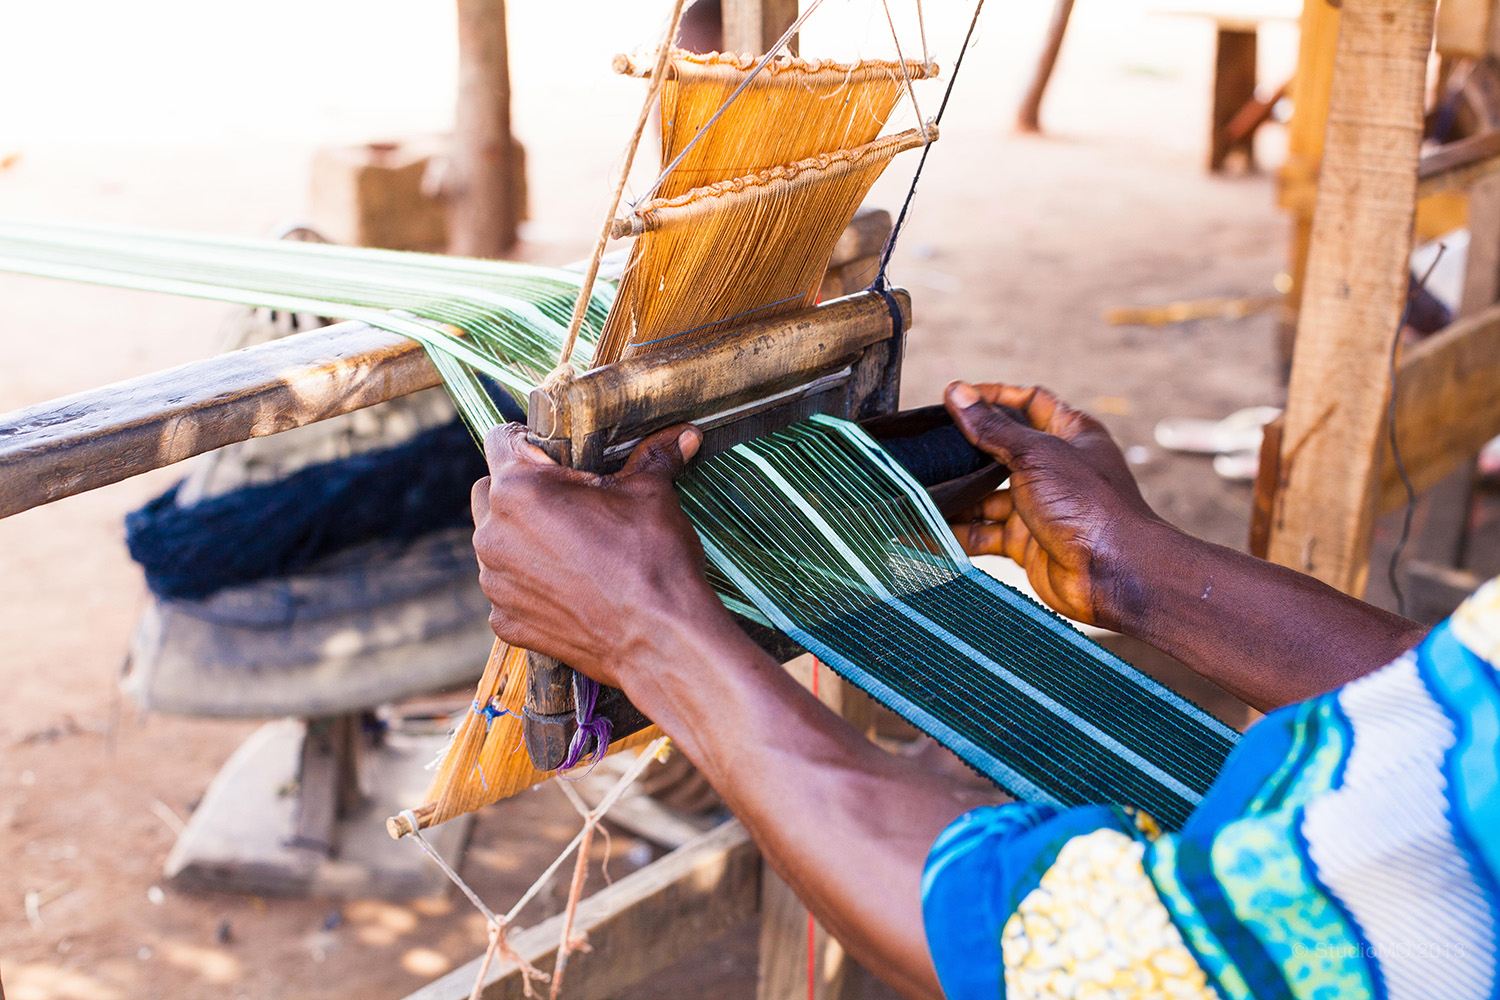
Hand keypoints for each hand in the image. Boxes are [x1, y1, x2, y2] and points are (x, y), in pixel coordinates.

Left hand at [471, 422, 720, 685]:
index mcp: (519, 490)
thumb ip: (654, 457)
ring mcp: (495, 582)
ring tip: (574, 549)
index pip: (499, 440)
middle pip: (490, 493)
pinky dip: (531, 584)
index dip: (526, 440)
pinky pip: (508, 589)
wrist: (660, 641)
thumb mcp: (653, 494)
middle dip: (521, 491)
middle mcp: (493, 534)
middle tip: (568, 502)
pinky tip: (572, 588)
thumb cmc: (653, 561)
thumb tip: (684, 435)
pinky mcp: (505, 621)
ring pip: (497, 543)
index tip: (549, 453)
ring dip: (523, 539)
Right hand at [943, 381, 1162, 628]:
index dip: (996, 397)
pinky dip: (958, 532)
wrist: (1113, 574)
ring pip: (987, 496)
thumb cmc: (1089, 505)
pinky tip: (929, 529)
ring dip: (956, 496)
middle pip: (1001, 451)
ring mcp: (1039, 507)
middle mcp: (1054, 468)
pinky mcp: (1025, 543)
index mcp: (1070, 435)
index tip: (958, 398)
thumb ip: (993, 428)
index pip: (1030, 403)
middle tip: (928, 446)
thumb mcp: (1036, 455)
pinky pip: (984, 533)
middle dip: (965, 451)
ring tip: (918, 489)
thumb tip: (958, 393)